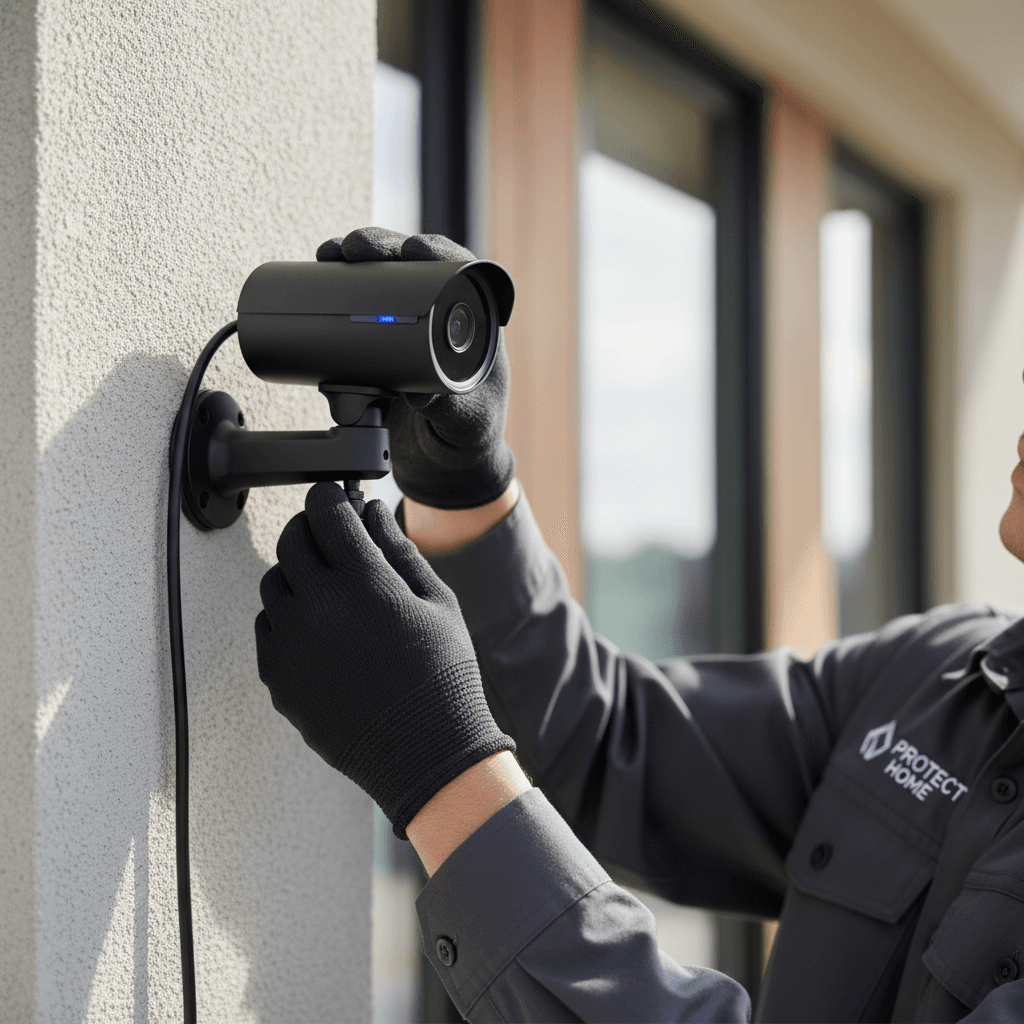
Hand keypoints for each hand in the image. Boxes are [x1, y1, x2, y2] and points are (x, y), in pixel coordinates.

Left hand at [254, 481, 514, 836]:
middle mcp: (318, 608)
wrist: (426, 753)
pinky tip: (321, 632)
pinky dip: (287, 619)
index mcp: (364, 582)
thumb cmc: (442, 674)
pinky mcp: (277, 679)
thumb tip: (370, 511)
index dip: (331, 498)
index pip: (325, 511)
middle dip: (310, 529)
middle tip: (331, 538)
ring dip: (297, 575)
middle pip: (290, 540)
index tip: (336, 500)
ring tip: (330, 591)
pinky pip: (267, 629)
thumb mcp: (437, 603)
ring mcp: (291, 645)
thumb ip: (399, 550)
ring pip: (272, 583)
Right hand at [316, 227, 515, 509]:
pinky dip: (337, 292)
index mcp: (475, 326)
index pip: (459, 272)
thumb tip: (418, 392)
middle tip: (354, 247)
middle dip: (382, 248)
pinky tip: (318, 277)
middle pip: (412, 266)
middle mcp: (442, 318)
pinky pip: (358, 313)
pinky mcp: (379, 347)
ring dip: (354, 263)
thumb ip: (447, 409)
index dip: (435, 252)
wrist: (442, 467)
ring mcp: (408, 330)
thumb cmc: (469, 439)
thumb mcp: (464, 423)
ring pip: (381, 282)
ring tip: (329, 255)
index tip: (412, 247)